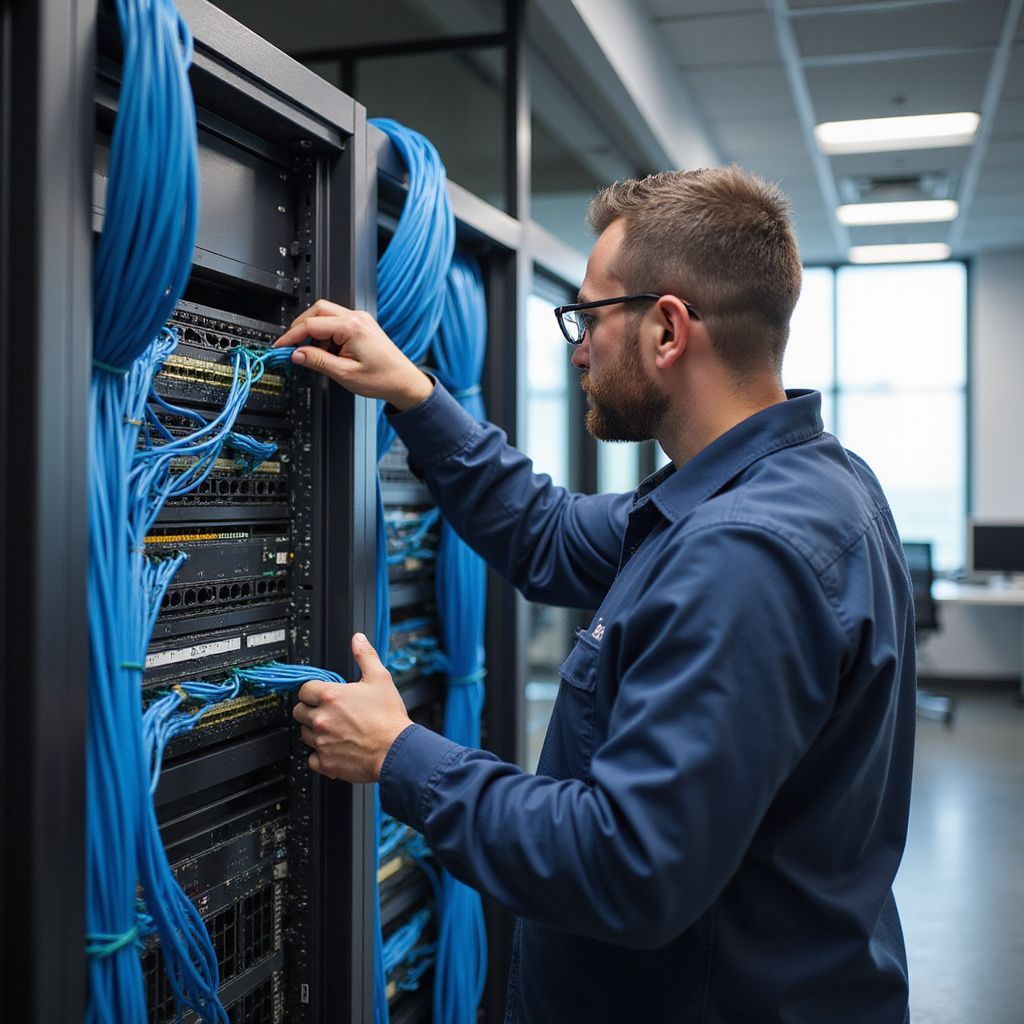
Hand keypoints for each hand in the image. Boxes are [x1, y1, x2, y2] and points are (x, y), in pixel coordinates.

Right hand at [273, 298, 433, 410]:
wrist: (404, 382)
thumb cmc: (383, 378)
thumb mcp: (345, 374)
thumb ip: (318, 361)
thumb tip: (297, 354)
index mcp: (352, 327)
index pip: (311, 324)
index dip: (291, 336)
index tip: (280, 347)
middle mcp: (356, 318)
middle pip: (317, 311)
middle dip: (300, 328)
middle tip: (292, 347)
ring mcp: (360, 320)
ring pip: (325, 315)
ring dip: (314, 332)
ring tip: (316, 355)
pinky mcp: (361, 325)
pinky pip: (336, 322)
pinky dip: (326, 335)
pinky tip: (328, 352)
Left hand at [292, 633, 412, 782]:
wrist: (397, 751)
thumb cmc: (389, 718)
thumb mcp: (380, 679)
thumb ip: (365, 656)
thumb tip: (358, 640)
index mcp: (331, 696)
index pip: (304, 689)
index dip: (313, 691)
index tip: (321, 695)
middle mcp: (322, 719)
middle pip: (299, 711)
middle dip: (311, 710)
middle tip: (328, 712)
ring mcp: (322, 742)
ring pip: (304, 734)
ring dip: (315, 731)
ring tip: (334, 729)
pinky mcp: (326, 762)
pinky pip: (311, 758)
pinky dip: (320, 755)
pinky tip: (334, 748)